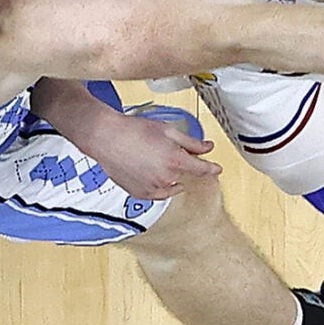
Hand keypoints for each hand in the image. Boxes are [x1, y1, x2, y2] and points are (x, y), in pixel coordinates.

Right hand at [81, 108, 220, 202]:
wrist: (107, 137)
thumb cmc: (133, 131)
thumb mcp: (168, 131)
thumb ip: (191, 142)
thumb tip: (207, 147)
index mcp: (175, 161)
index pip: (202, 170)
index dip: (212, 168)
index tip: (216, 169)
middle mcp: (165, 178)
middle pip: (184, 175)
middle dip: (181, 164)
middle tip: (166, 150)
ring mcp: (152, 188)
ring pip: (171, 185)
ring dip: (169, 175)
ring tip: (152, 158)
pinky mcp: (139, 193)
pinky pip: (156, 193)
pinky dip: (157, 185)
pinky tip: (148, 171)